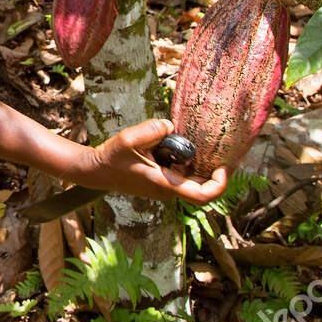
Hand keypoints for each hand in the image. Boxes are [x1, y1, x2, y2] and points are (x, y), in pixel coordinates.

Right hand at [76, 117, 227, 206]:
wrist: (98, 171)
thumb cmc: (112, 158)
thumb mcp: (128, 139)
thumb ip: (151, 130)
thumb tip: (171, 126)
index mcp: (165, 184)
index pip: (203, 195)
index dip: (220, 183)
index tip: (223, 165)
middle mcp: (169, 190)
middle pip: (204, 188)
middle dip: (215, 170)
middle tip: (221, 149)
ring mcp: (166, 188)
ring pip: (194, 180)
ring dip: (199, 163)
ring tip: (198, 142)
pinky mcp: (163, 182)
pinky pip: (184, 175)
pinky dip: (187, 161)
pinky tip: (181, 145)